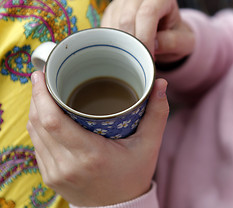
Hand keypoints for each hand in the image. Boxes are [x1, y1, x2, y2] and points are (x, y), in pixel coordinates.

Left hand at [27, 71, 168, 206]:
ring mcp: (55, 173)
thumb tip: (160, 85)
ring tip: (43, 92)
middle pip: (38, 123)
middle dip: (37, 96)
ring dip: (36, 109)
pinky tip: (45, 114)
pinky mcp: (50, 176)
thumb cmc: (134, 175)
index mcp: (90, 155)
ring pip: (34, 133)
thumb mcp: (149, 144)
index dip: (41, 96)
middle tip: (42, 77)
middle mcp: (67, 165)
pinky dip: (38, 125)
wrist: (119, 207)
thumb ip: (156, 113)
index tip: (41, 75)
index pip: (53, 121)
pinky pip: (37, 144)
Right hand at [101, 0, 194, 63]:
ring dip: (121, 44)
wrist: (165, 31)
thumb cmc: (175, 35)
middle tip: (139, 61)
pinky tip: (123, 49)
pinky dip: (113, 42)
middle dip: (132, 44)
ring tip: (133, 56)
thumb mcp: (184, 42)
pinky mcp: (111, 9)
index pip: (148, 13)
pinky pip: (106, 27)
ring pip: (114, 23)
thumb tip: (153, 45)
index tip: (148, 59)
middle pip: (127, 18)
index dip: (145, 39)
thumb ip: (172, 42)